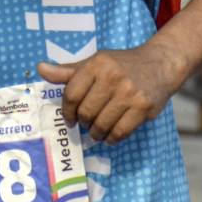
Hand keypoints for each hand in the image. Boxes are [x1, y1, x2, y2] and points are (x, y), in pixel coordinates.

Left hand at [36, 43, 182, 143]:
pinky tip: (110, 135)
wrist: (160, 64)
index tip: (70, 118)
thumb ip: (68, 71)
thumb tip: (40, 69)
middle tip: (86, 123)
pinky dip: (111, 138)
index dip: (67, 111)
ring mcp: (130, 93)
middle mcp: (113, 77)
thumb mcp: (94, 62)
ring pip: (101, 125)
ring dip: (96, 133)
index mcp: (97, 64)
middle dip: (83, 123)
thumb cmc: (121, 65)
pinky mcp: (143, 108)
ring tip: (97, 131)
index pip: (71, 95)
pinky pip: (120, 132)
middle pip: (85, 112)